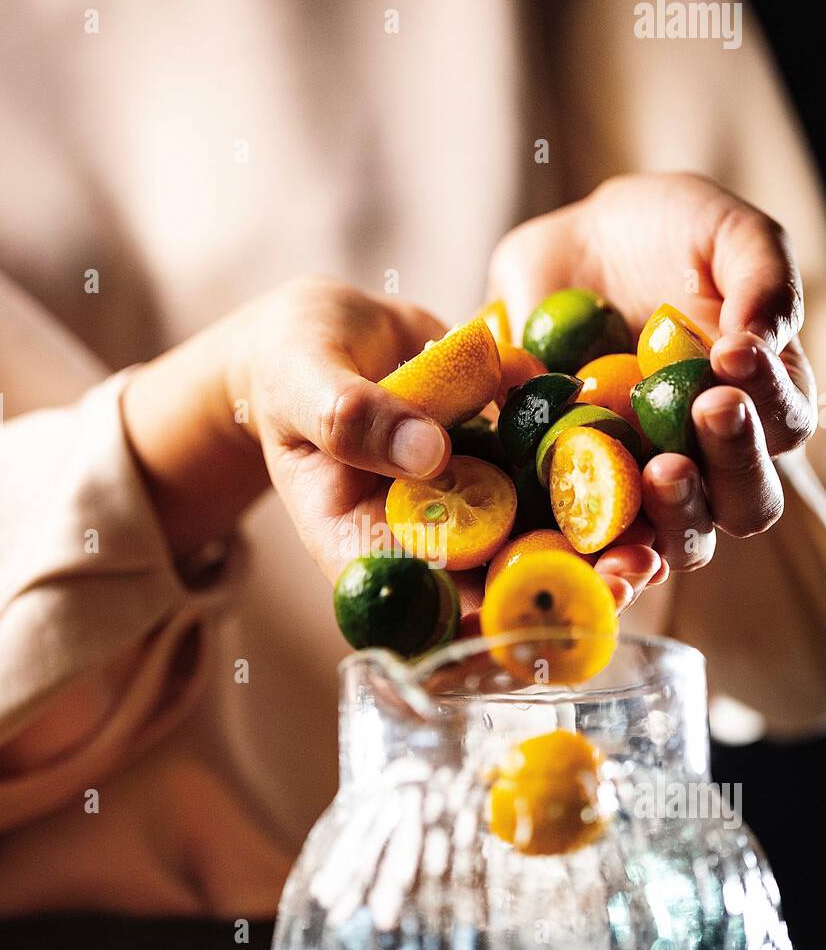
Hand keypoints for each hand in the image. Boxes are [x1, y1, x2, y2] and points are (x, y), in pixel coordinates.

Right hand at [124, 275, 655, 620]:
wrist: (330, 331)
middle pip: (495, 582)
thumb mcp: (301, 381)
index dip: (480, 618)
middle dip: (561, 590)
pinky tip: (657, 467)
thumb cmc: (291, 363)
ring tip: (657, 539)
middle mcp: (429, 535)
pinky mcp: (508, 459)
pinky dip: (604, 474)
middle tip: (624, 578)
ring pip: (539, 535)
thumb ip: (350, 417)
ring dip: (599, 543)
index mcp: (365, 543)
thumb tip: (429, 453)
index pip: (424, 602)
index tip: (535, 612)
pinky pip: (556, 473)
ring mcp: (473, 499)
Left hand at [490, 172, 817, 587]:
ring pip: (685, 541)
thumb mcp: (723, 231)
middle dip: (732, 464)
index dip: (767, 400)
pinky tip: (596, 548)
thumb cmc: (665, 236)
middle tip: (705, 412)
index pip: (784, 423)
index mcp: (760, 400)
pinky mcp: (583, 500)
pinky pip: (597, 549)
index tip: (732, 354)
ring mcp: (648, 488)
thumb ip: (760, 274)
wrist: (572, 252)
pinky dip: (602, 559)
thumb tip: (762, 336)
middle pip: (746, 501)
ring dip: (677, 519)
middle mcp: (713, 458)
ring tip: (658, 472)